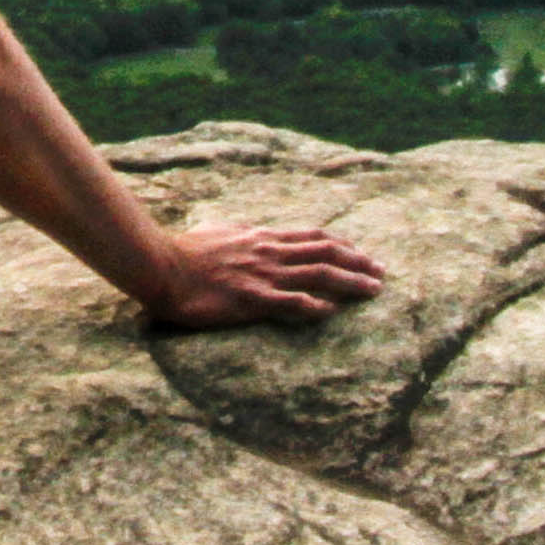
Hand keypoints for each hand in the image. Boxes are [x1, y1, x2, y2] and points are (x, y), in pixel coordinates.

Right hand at [141, 221, 388, 327]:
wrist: (162, 266)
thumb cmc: (185, 251)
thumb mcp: (219, 231)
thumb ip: (241, 233)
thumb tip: (251, 231)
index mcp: (262, 237)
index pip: (313, 236)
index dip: (343, 245)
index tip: (362, 254)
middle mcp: (270, 252)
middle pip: (326, 253)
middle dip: (358, 263)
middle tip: (382, 273)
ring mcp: (263, 275)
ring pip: (318, 275)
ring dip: (350, 282)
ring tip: (374, 291)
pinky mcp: (252, 299)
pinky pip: (292, 303)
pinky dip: (316, 307)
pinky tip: (333, 313)